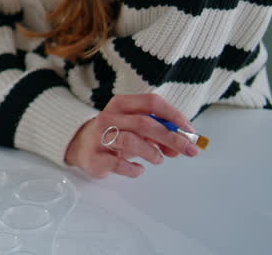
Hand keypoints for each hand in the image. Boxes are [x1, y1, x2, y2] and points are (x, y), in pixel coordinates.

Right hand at [65, 93, 201, 178]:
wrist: (81, 147)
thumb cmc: (115, 135)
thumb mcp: (136, 128)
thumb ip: (159, 134)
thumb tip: (183, 144)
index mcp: (122, 104)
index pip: (152, 102)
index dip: (174, 115)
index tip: (190, 131)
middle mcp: (109, 117)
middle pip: (145, 123)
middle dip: (171, 138)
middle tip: (189, 151)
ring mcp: (99, 136)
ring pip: (131, 140)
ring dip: (152, 152)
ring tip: (158, 159)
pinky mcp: (95, 157)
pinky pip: (119, 164)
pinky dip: (134, 169)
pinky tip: (138, 170)